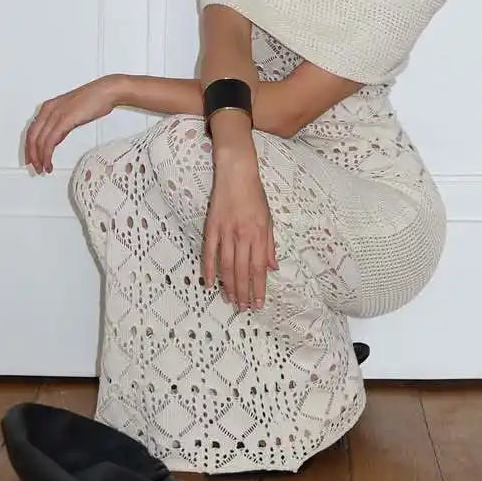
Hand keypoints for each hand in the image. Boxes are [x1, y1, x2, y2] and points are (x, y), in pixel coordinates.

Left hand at [25, 76, 119, 172]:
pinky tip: (49, 162)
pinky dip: (47, 155)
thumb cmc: (93, 100)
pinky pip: (49, 142)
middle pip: (31, 137)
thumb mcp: (70, 112)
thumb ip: (60, 123)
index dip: (29, 147)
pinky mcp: (64, 121)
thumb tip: (55, 137)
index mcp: (48, 107)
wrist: (105, 92)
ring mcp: (55, 115)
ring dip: (39, 158)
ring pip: (39, 142)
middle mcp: (48, 110)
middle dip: (32, 155)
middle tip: (35, 167)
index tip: (31, 158)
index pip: (31, 130)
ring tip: (43, 168)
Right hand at [201, 149, 278, 310]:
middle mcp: (243, 235)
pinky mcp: (211, 227)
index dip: (258, 288)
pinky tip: (209, 283)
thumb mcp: (269, 218)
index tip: (258, 303)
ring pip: (226, 266)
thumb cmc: (255, 195)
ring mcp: (226, 232)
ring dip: (228, 285)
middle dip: (243, 292)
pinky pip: (209, 252)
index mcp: (259, 234)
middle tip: (243, 308)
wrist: (236, 173)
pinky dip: (209, 269)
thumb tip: (273, 267)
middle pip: (242, 271)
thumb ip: (270, 245)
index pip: (259, 268)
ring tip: (230, 300)